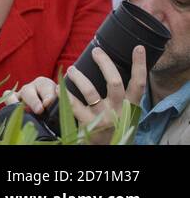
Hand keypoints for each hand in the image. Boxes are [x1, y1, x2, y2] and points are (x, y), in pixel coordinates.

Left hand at [8, 47, 146, 143]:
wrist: (107, 150)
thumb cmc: (113, 126)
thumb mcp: (123, 113)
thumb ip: (121, 96)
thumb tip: (111, 68)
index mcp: (130, 107)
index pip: (139, 84)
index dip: (139, 65)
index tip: (138, 47)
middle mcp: (119, 111)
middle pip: (114, 82)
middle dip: (105, 63)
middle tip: (96, 51)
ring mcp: (103, 118)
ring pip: (90, 91)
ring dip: (79, 76)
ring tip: (72, 68)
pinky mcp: (87, 124)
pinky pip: (72, 104)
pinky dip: (63, 93)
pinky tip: (57, 86)